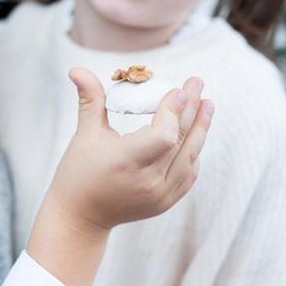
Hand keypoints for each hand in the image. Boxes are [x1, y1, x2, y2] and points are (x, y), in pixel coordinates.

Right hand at [27, 68, 211, 285]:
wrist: (81, 216)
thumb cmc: (78, 172)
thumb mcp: (84, 135)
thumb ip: (90, 99)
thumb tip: (77, 69)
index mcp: (125, 162)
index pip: (162, 135)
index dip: (173, 111)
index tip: (177, 89)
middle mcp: (147, 182)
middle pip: (179, 141)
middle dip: (191, 109)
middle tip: (196, 83)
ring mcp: (160, 195)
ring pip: (190, 157)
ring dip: (200, 129)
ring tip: (208, 104)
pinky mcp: (166, 202)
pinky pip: (188, 173)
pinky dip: (193, 151)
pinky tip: (196, 131)